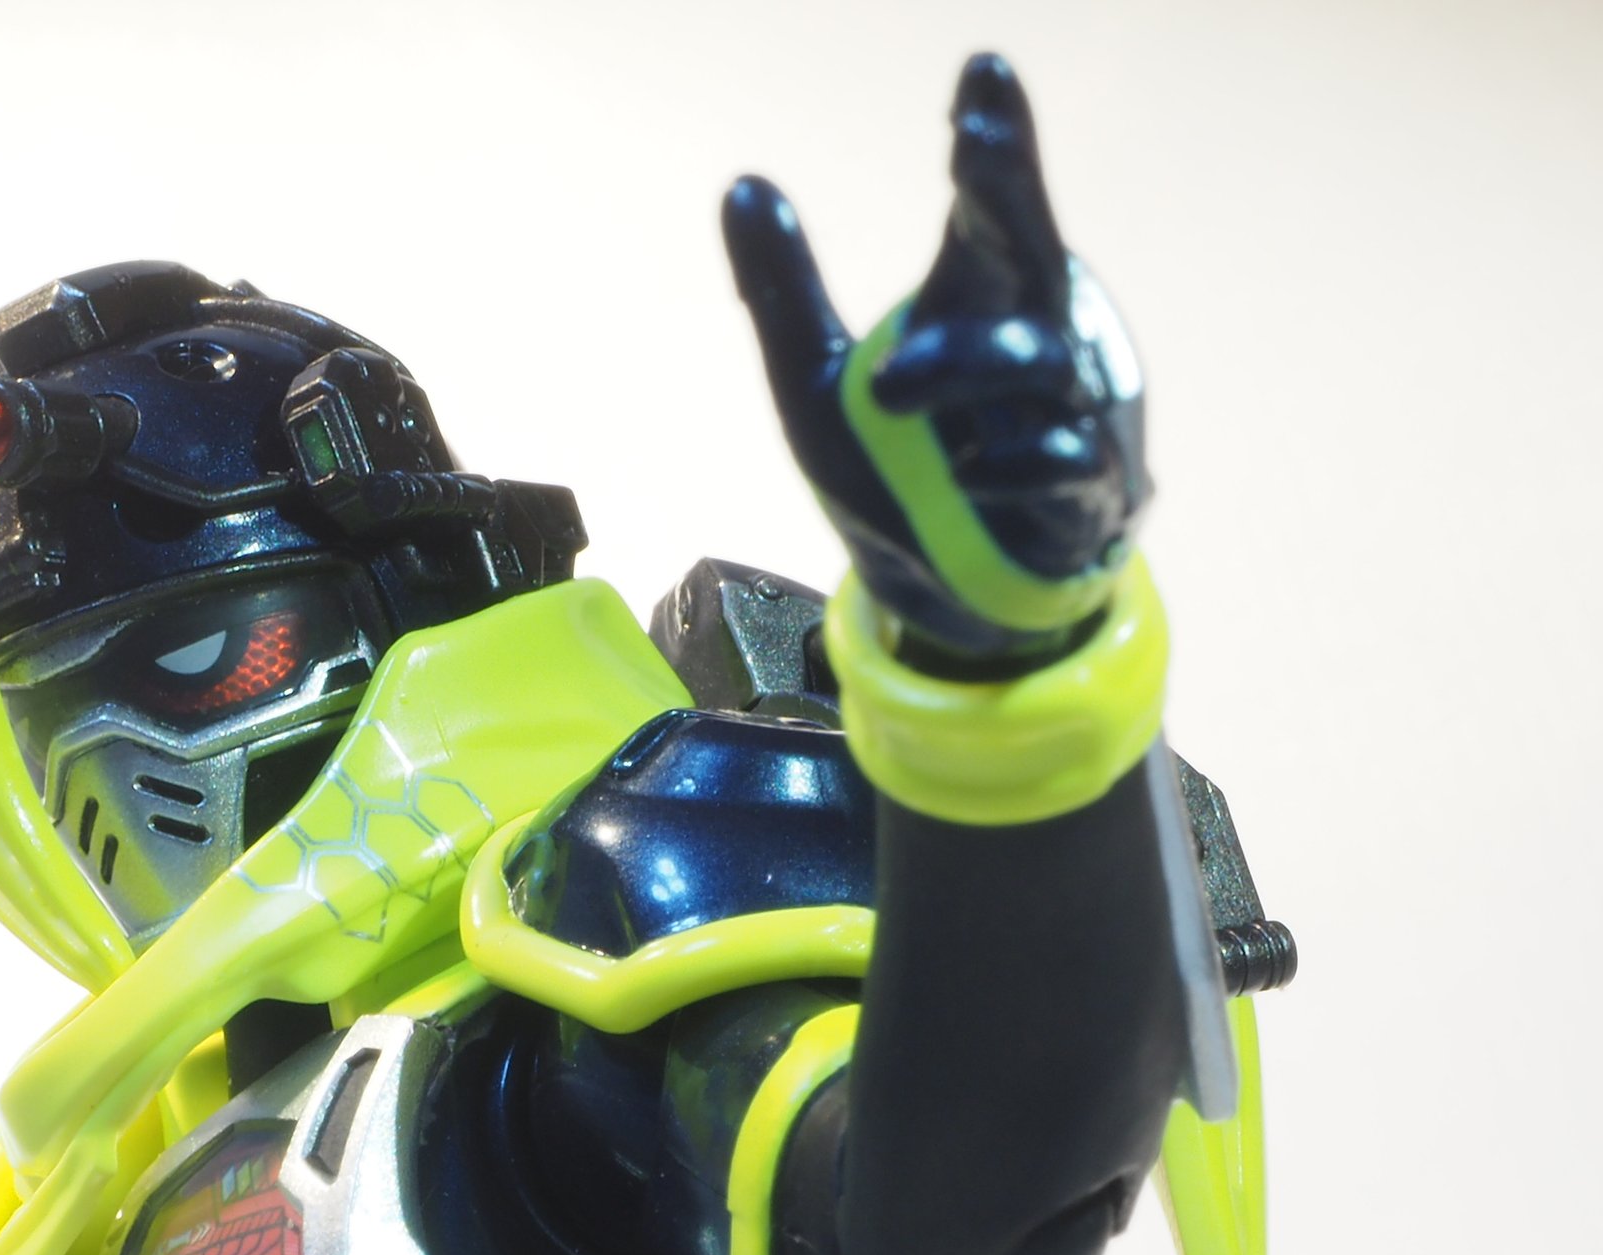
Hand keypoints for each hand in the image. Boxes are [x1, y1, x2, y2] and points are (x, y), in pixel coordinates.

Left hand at [724, 54, 1150, 666]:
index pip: (985, 211)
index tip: (981, 75)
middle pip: (1035, 251)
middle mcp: (1031, 342)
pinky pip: (1063, 463)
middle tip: (976, 142)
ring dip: (965, 366)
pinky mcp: (1087, 495)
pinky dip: (1012, 464)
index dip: (990, 144)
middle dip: (1012, 191)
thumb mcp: (814, 387)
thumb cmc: (894, 476)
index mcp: (973, 305)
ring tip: (893, 385)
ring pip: (1039, 361)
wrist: (934, 604)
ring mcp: (1068, 417)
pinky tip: (970, 472)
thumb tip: (744, 184)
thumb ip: (784, 293)